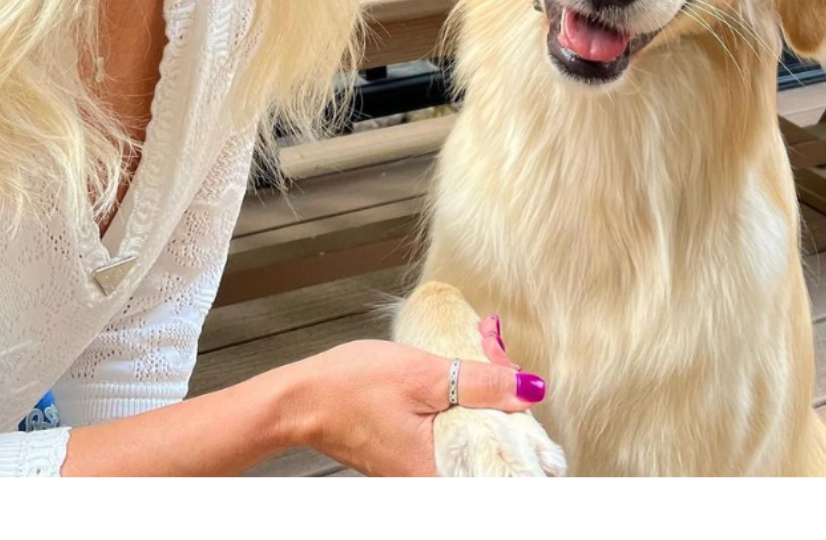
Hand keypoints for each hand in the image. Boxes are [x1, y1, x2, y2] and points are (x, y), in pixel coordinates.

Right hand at [281, 322, 545, 476]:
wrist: (296, 400)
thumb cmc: (345, 390)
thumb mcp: (421, 375)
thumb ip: (482, 383)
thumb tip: (529, 388)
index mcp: (442, 469)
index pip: (510, 455)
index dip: (522, 415)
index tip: (512, 375)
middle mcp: (435, 477)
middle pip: (497, 441)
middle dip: (504, 394)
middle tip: (491, 348)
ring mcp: (422, 468)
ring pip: (477, 433)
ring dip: (484, 394)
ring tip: (480, 353)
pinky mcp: (412, 455)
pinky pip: (454, 432)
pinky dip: (460, 403)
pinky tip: (457, 373)